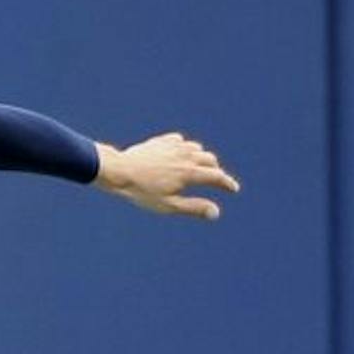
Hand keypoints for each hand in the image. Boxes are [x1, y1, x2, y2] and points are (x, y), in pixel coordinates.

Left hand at [94, 133, 240, 218]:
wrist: (120, 171)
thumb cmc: (142, 192)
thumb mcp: (169, 205)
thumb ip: (194, 208)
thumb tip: (216, 212)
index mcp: (189, 173)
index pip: (216, 177)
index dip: (228, 184)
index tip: (233, 189)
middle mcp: (185, 156)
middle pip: (209, 160)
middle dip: (215, 170)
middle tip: (216, 179)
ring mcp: (173, 146)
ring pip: (196, 148)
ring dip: (201, 157)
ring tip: (199, 166)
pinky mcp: (161, 141)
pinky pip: (180, 140)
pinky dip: (185, 147)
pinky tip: (180, 152)